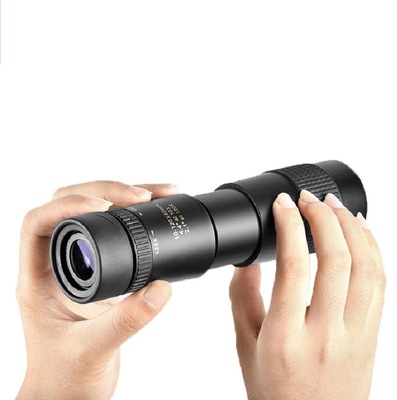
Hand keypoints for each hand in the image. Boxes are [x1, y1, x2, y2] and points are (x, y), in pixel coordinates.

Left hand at [16, 181, 177, 399]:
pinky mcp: (101, 269)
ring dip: (124, 198)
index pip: (39, 223)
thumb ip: (128, 320)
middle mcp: (56, 265)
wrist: (72, 393)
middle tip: (142, 194)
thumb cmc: (66, 377)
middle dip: (105, 191)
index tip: (105, 205)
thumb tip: (162, 288)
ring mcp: (79, 264)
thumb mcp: (93, 349)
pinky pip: (115, 231)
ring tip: (159, 193)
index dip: (68, 204)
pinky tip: (156, 212)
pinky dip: (136, 217)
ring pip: (95, 214)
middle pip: (69, 205)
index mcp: (38, 279)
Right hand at [230, 190, 384, 399]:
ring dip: (352, 228)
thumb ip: (242, 298)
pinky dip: (373, 250)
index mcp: (286, 336)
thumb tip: (247, 260)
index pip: (294, 267)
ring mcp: (356, 335)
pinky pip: (381, 284)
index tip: (283, 205)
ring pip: (366, 268)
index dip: (290, 226)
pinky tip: (360, 233)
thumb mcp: (246, 345)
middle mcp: (325, 333)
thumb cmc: (276, 392)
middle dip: (323, 217)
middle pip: (336, 260)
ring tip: (335, 205)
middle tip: (308, 199)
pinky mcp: (373, 335)